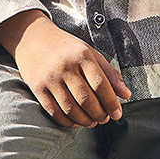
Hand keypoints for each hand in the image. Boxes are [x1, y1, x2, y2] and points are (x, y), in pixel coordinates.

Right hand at [0, 10, 130, 128]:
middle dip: (99, 114)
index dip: (111, 103)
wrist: (33, 37)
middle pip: (87, 100)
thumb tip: (126, 95)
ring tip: (92, 121)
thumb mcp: (89, 53)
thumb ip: (109, 73)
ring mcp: (51, 78)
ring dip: (85, 121)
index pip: (101, 85)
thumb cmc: (66, 48)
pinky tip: (76, 121)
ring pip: (71, 109)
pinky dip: (68, 121)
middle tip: (104, 118)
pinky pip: (55, 112)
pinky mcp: (38, 88)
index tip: (117, 114)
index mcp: (82, 56)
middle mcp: (66, 66)